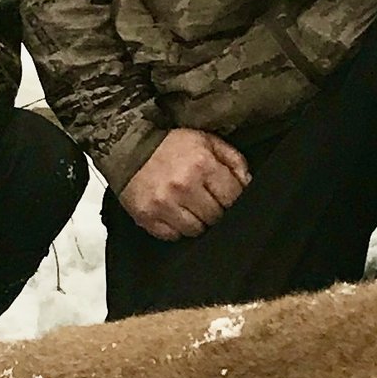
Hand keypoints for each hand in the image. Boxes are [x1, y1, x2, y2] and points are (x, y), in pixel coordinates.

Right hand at [119, 127, 251, 240]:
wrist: (128, 148)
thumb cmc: (171, 146)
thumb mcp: (207, 141)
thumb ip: (233, 160)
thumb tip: (248, 183)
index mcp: (202, 164)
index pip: (233, 198)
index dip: (232, 198)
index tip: (225, 195)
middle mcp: (183, 186)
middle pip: (216, 217)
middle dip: (214, 210)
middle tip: (204, 199)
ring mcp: (164, 204)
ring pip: (196, 230)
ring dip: (196, 221)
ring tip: (188, 206)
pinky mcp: (147, 217)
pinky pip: (173, 236)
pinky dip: (176, 228)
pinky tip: (173, 212)